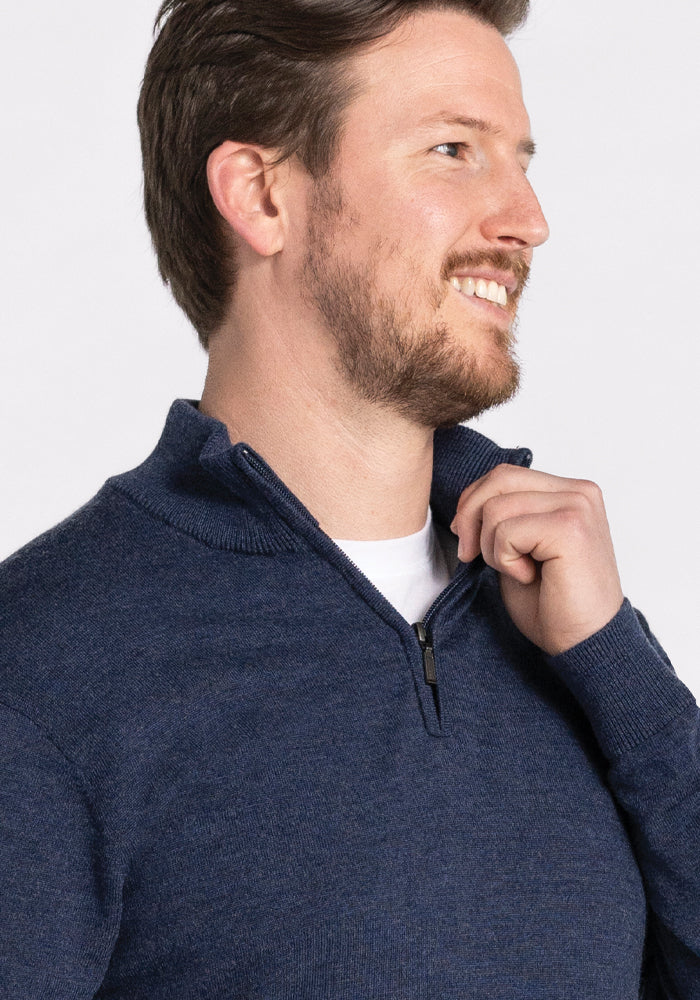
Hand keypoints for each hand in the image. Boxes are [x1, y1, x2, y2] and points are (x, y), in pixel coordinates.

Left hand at [450, 464, 623, 655]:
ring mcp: (578, 506)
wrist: (584, 643)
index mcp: (570, 492)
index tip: (466, 539)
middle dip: (470, 518)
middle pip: (499, 479)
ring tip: (518, 571)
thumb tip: (465, 507)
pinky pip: (506, 531)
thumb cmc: (553, 603)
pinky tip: (530, 577)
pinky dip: (505, 560)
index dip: (472, 503)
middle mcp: (579, 492)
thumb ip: (503, 518)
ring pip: (496, 507)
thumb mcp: (519, 549)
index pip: (505, 475)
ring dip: (492, 547)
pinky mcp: (570, 527)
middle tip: (471, 556)